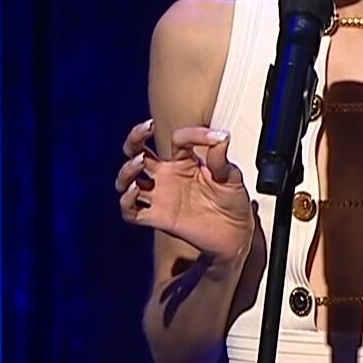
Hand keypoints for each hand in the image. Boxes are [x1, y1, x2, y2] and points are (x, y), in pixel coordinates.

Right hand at [116, 118, 254, 260]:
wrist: (236, 233)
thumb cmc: (232, 201)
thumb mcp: (231, 176)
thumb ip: (220, 158)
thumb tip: (221, 135)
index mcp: (185, 161)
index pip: (178, 139)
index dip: (194, 134)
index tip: (215, 138)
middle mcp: (167, 175)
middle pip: (137, 152)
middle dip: (135, 138)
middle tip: (146, 128)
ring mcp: (160, 196)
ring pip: (127, 180)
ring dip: (127, 169)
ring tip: (140, 161)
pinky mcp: (158, 218)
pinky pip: (131, 212)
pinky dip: (126, 201)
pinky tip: (136, 191)